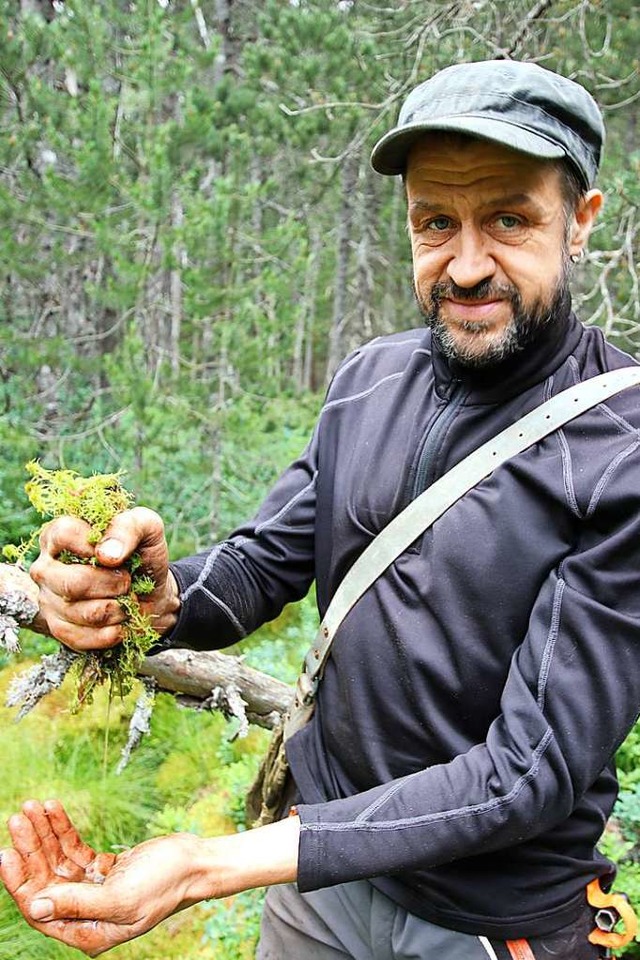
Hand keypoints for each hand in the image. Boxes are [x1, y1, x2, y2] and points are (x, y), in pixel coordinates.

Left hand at [1, 799, 300, 956]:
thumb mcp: (121, 896)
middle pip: (45, 880)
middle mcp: (87, 914)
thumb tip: (36, 905)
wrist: (197, 861)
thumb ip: (78, 903)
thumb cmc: (166, 882)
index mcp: (88, 931)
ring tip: (33, 807)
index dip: (20, 880)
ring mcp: (94, 891)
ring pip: (57, 861)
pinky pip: (74, 849)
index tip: (7, 851)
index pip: (40, 908)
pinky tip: (54, 808)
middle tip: (19, 817)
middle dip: (31, 848)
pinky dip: (63, 829)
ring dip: (44, 834)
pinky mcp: (104, 870)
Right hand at [29, 507, 179, 650]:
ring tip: (125, 599)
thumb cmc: (143, 555)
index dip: (94, 547)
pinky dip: (112, 632)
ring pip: (82, 613)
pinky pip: (84, 637)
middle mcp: (46, 567)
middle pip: (72, 583)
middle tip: (127, 581)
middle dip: (112, 585)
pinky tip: (119, 621)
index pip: (64, 534)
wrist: (153, 594)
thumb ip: (128, 528)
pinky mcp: (58, 629)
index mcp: (59, 534)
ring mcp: (48, 600)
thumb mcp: (146, 528)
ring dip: (117, 609)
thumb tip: (105, 555)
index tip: (117, 556)